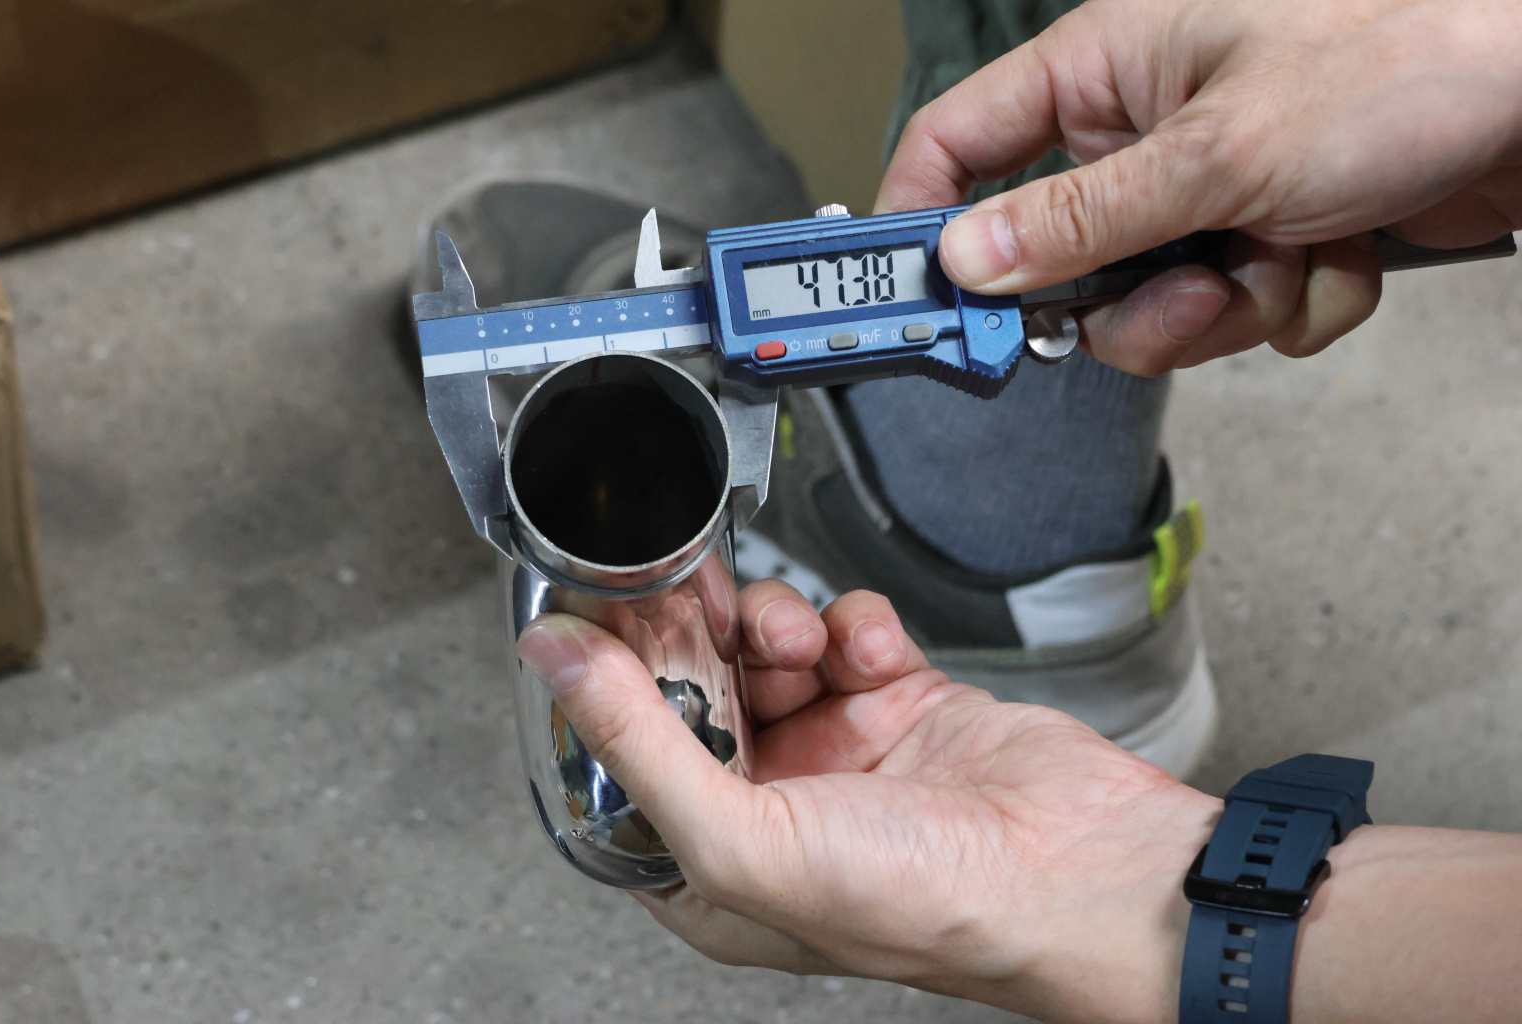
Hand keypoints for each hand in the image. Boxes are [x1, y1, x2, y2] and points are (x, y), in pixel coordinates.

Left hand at [518, 582, 1219, 1023]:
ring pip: (763, 646)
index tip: (595, 613)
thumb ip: (637, 740)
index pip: (622, 757)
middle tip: (687, 586)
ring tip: (800, 636)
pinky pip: (842, 632)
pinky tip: (869, 651)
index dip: (605, 686)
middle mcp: (768, 807)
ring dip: (774, 624)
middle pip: (689, 687)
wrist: (1085, 870)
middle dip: (690, 636)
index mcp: (713, 865)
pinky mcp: (894, 700)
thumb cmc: (927, 904)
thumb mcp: (744, 837)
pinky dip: (851, 626)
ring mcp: (833, 750)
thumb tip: (553, 659)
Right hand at [877, 0, 1521, 374]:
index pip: (959, 142)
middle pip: (1064, 259)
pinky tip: (1345, 250)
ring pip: (1157, 302)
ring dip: (1231, 306)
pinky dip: (1295, 299)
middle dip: (1132, 303)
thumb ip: (1082, 219)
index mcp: (1107, 69)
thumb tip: (970, 260)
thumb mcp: (1221, 152)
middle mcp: (1147, 128)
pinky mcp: (1272, 228)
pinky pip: (1239, 307)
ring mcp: (1211, 185)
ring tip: (1293, 258)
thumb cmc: (1410, 52)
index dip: (925, 222)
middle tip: (1188, 295)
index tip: (921, 304)